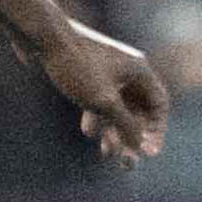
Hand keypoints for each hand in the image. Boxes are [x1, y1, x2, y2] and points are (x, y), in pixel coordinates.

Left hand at [23, 18, 168, 162]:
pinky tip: (88, 132)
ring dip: (114, 131)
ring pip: (117, 108)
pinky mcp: (86, 75)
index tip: (148, 153)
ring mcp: (106, 72)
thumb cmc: (76, 65)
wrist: (42, 37)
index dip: (156, 131)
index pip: (159, 105)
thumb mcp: (104, 101)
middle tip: (127, 164)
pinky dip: (97, 118)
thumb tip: (140, 146)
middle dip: (133, 138)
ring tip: (107, 154)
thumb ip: (125, 125)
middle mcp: (127, 70)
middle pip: (138, 110)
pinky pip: (99, 101)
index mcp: (140, 71)